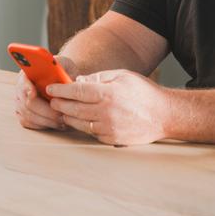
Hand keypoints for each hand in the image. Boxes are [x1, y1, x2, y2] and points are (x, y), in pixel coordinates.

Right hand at [14, 55, 78, 130]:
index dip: (26, 88)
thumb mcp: (64, 65)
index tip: (33, 93)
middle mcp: (20, 87)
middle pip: (26, 103)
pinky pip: (27, 122)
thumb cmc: (64, 70)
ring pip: (27, 115)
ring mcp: (19, 100)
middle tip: (60, 115)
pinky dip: (41, 125)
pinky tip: (54, 124)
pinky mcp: (22, 112)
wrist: (62, 77)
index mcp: (27, 72)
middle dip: (45, 111)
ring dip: (45, 120)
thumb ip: (60, 70)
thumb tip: (62, 80)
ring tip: (61, 122)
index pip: (23, 81)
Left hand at [47, 70, 169, 145]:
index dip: (61, 90)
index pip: (77, 91)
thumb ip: (98, 78)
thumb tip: (78, 81)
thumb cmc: (143, 92)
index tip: (51, 89)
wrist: (164, 115)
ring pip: (79, 123)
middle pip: (74, 109)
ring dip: (67, 116)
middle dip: (60, 104)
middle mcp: (106, 112)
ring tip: (61, 110)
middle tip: (53, 100)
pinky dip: (82, 126)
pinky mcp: (111, 139)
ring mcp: (108, 128)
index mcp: (108, 94)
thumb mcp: (122, 76)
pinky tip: (77, 120)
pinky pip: (90, 132)